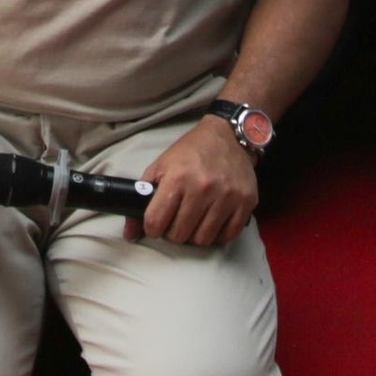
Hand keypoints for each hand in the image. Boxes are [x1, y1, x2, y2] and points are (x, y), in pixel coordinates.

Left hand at [137, 116, 258, 249]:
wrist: (228, 136)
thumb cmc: (190, 152)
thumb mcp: (161, 166)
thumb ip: (143, 198)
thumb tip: (130, 234)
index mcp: (177, 178)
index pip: (156, 222)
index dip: (152, 228)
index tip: (156, 224)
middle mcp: (202, 188)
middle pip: (180, 235)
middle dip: (173, 232)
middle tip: (176, 221)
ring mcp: (227, 196)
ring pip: (203, 239)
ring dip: (195, 235)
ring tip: (194, 221)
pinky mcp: (246, 202)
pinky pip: (228, 235)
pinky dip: (217, 234)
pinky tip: (212, 221)